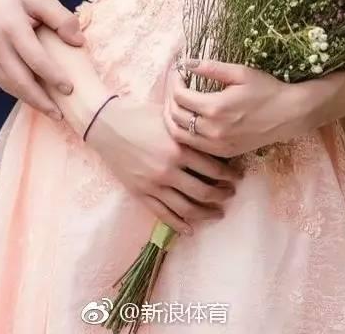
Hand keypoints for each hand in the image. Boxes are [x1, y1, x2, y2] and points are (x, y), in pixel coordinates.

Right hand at [0, 0, 83, 117]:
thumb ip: (59, 18)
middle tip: (60, 114)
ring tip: (49, 110)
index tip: (70, 88)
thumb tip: (79, 42)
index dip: (53, 76)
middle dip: (41, 101)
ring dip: (29, 100)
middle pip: (21, 81)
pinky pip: (0, 82)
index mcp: (13, 28)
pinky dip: (16, 91)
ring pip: (9, 86)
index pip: (36, 60)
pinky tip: (30, 96)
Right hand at [86, 95, 240, 234]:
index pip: (213, 167)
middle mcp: (168, 169)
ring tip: (218, 213)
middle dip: (222, 195)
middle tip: (231, 193)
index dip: (229, 174)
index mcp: (178, 147)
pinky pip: (164, 214)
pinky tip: (191, 229)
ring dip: (206, 213)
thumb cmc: (139, 115)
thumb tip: (213, 134)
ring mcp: (154, 184)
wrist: (106, 124)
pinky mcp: (141, 193)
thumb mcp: (169, 117)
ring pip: (187, 208)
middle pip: (204, 191)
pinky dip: (179, 224)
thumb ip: (189, 129)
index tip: (238, 176)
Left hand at [163, 59, 301, 156]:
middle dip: (170, 100)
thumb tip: (186, 62)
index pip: (180, 96)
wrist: (289, 115)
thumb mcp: (240, 73)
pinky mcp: (224, 152)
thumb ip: (211, 68)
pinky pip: (194, 146)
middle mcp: (213, 129)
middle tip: (174, 86)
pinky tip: (190, 120)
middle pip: (175, 117)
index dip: (174, 82)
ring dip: (173, 119)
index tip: (178, 72)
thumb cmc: (266, 89)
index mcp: (216, 107)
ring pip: (180, 136)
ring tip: (178, 103)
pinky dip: (185, 133)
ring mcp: (218, 145)